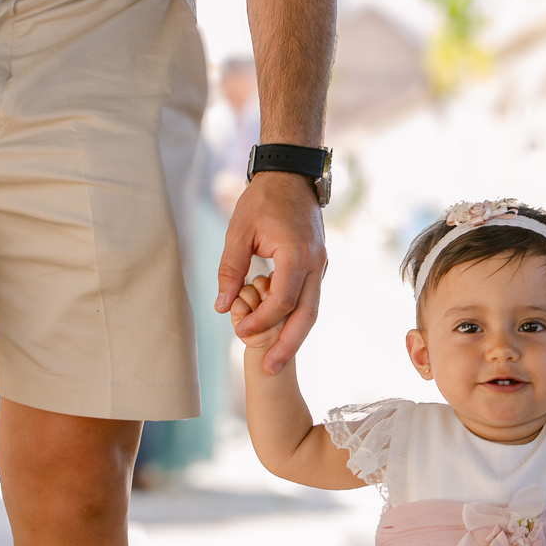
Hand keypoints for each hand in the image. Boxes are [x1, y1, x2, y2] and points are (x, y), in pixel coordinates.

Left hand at [216, 173, 325, 372]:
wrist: (293, 176)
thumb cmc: (263, 200)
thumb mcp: (239, 232)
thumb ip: (230, 270)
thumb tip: (223, 306)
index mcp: (297, 254)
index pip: (283, 301)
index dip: (262, 321)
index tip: (240, 332)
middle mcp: (316, 264)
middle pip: (307, 315)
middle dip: (289, 345)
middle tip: (271, 370)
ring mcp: (322, 265)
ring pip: (313, 310)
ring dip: (295, 336)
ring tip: (277, 360)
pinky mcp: (318, 266)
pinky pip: (310, 298)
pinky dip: (297, 317)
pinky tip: (281, 332)